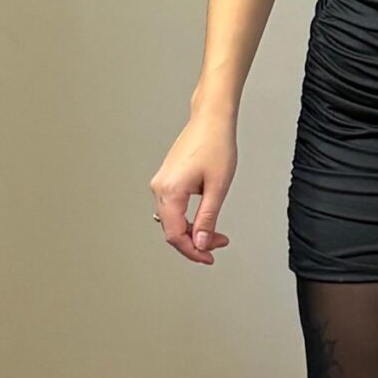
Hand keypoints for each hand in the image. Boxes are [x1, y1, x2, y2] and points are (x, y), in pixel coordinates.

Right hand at [151, 107, 237, 263]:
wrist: (212, 120)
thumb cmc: (216, 145)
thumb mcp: (218, 187)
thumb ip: (207, 218)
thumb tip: (200, 242)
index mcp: (170, 191)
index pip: (174, 234)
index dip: (192, 251)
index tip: (208, 257)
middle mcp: (160, 187)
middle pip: (171, 229)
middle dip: (195, 241)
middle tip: (217, 244)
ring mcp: (161, 182)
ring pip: (172, 220)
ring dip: (192, 230)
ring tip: (215, 233)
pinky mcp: (166, 179)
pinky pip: (172, 208)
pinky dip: (187, 218)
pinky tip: (202, 220)